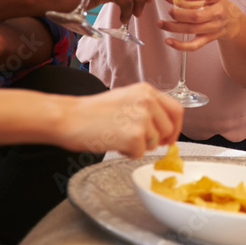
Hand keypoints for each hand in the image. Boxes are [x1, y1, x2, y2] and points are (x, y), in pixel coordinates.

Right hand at [57, 83, 183, 157]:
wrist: (69, 117)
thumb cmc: (92, 111)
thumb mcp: (126, 99)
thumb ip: (148, 108)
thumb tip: (166, 128)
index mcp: (147, 91)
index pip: (176, 110)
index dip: (176, 127)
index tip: (169, 138)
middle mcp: (148, 102)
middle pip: (168, 130)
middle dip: (156, 140)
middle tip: (137, 141)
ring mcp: (142, 118)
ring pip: (155, 143)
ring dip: (139, 146)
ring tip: (118, 136)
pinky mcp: (134, 136)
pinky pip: (140, 153)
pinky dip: (128, 153)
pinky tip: (113, 142)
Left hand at [156, 0, 243, 50]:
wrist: (231, 21)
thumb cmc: (214, 6)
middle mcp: (217, 12)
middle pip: (197, 15)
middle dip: (180, 14)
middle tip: (170, 11)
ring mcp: (213, 27)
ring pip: (192, 29)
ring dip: (174, 27)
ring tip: (161, 24)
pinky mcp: (209, 38)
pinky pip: (194, 45)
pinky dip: (180, 45)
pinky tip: (169, 41)